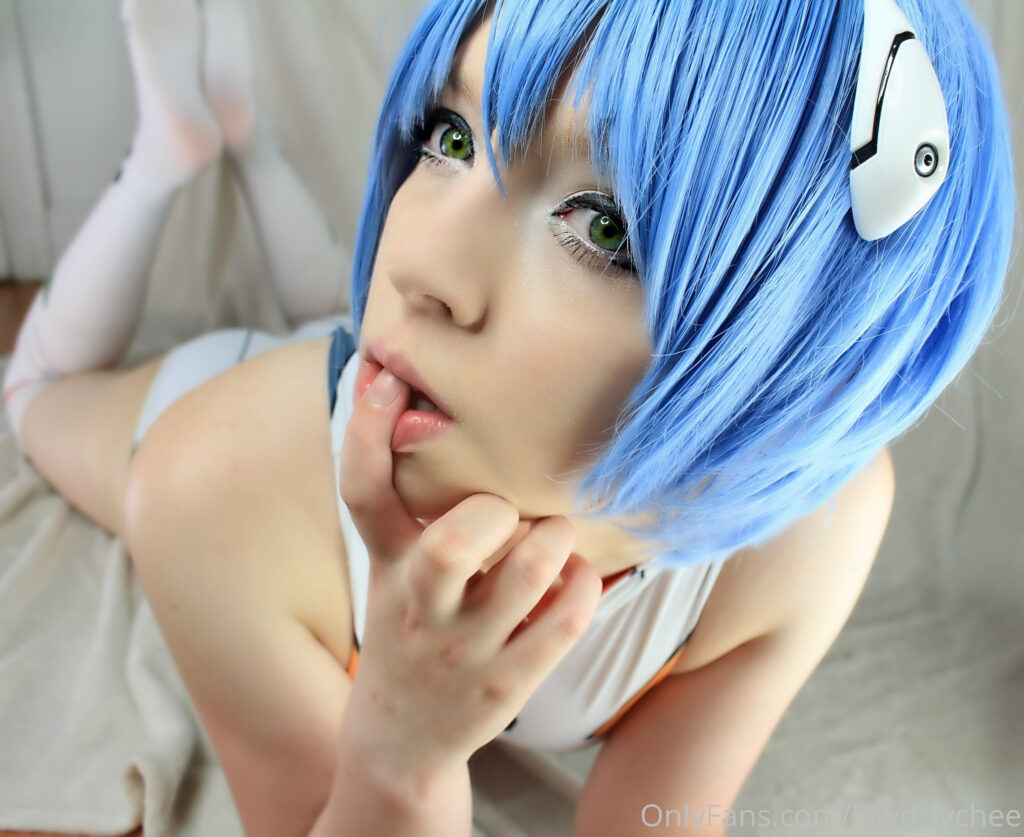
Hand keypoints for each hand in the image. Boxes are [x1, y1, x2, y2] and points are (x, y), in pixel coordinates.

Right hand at [338, 363, 601, 774]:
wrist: (399, 742)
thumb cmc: (410, 632)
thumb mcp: (390, 574)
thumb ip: (409, 514)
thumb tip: (423, 417)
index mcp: (387, 567)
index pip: (362, 491)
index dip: (367, 429)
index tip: (390, 377)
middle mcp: (422, 606)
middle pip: (455, 541)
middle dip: (493, 511)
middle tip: (506, 514)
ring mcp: (467, 649)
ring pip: (531, 569)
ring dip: (554, 538)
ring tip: (551, 540)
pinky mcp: (511, 681)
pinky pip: (568, 613)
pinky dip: (582, 582)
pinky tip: (572, 579)